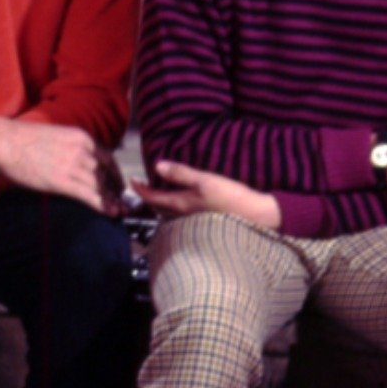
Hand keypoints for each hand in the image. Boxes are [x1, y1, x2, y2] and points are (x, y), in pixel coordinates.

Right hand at [0, 120, 121, 216]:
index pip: (107, 158)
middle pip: (107, 173)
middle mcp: (82, 150)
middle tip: (121, 201)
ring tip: (118, 211)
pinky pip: (89, 195)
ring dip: (112, 200)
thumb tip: (75, 160)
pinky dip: (102, 205)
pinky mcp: (62, 181)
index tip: (118, 184)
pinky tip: (109, 213)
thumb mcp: (55, 136)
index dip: (115, 174)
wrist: (4, 141)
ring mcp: (73, 165)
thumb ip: (70, 147)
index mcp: (81, 138)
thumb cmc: (22, 139)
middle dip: (116, 189)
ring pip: (101, 186)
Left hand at [131, 161, 282, 228]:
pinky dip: (174, 207)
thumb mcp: (204, 180)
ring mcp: (193, 221)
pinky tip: (182, 202)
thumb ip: (181, 173)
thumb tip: (157, 165)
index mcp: (180, 204)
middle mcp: (182, 216)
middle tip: (143, 186)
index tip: (132, 180)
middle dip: (148, 198)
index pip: (152, 198)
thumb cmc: (229, 197)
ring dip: (161, 204)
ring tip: (160, 192)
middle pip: (158, 208)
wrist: (254, 216)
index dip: (140, 189)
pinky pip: (181, 216)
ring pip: (169, 213)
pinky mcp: (203, 222)